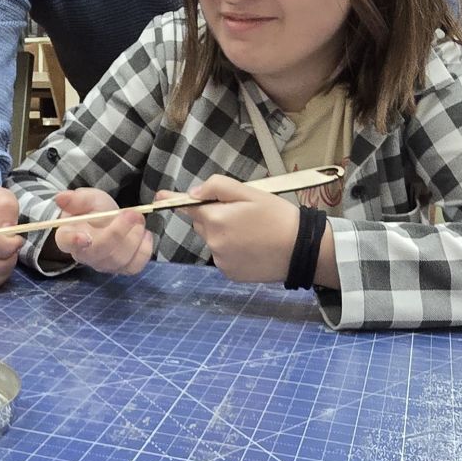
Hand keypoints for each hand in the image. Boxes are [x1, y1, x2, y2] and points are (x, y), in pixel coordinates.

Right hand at [52, 188, 151, 274]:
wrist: (106, 221)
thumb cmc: (92, 210)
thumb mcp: (85, 198)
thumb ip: (76, 199)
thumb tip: (59, 197)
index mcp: (68, 236)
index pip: (67, 242)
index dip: (74, 241)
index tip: (85, 236)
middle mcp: (84, 255)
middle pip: (99, 252)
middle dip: (118, 232)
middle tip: (132, 213)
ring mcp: (103, 264)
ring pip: (119, 259)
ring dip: (134, 237)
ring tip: (138, 218)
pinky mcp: (121, 268)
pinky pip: (135, 266)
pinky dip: (145, 249)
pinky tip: (145, 233)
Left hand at [185, 175, 300, 282]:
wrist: (302, 250)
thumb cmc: (277, 216)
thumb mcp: (249, 192)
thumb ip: (217, 187)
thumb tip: (192, 193)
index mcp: (215, 219)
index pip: (188, 207)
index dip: (174, 200)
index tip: (159, 197)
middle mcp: (213, 242)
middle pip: (202, 223)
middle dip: (213, 216)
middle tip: (240, 213)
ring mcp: (221, 260)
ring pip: (212, 240)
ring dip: (223, 234)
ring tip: (251, 231)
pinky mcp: (230, 273)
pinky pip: (222, 256)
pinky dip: (231, 250)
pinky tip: (251, 247)